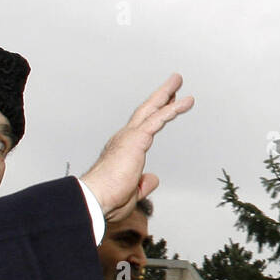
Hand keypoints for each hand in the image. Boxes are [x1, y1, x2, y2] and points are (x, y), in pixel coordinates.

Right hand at [80, 74, 193, 219]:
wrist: (95, 198)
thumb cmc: (107, 198)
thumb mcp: (132, 192)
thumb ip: (143, 184)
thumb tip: (152, 179)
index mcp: (123, 150)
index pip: (144, 127)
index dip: (157, 114)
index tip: (167, 105)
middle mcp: (125, 138)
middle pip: (147, 110)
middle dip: (161, 96)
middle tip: (174, 84)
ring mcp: (130, 136)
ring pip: (153, 109)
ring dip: (167, 94)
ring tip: (178, 81)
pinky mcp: (137, 139)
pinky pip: (158, 119)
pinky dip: (172, 109)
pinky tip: (184, 101)